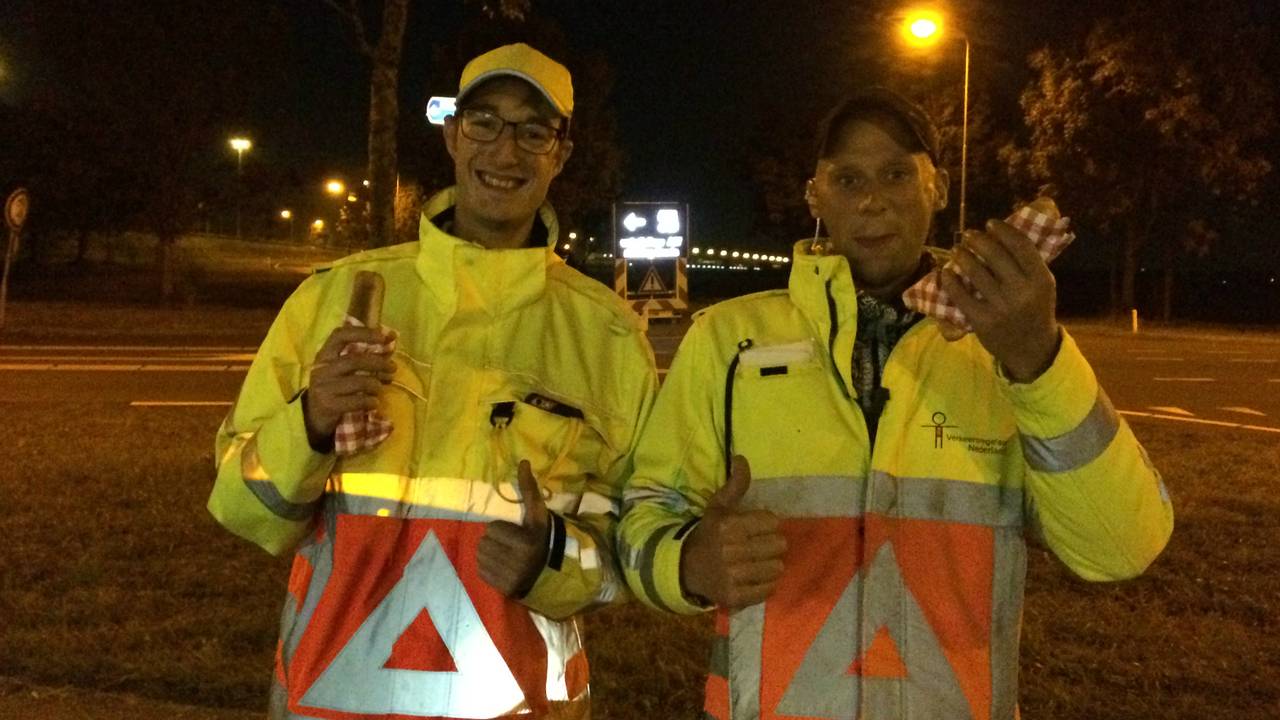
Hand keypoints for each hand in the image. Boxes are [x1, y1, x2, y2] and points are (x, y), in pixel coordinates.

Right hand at [302, 325, 395, 450]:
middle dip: (378, 363)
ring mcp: (324, 387)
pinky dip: (370, 401)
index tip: (383, 336)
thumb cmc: (334, 385)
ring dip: (376, 384)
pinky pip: (357, 401)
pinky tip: (374, 402)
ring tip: (380, 388)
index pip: (340, 335)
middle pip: (355, 360)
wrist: (313, 414)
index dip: (362, 333)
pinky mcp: (329, 405)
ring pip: (359, 382)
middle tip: (393, 368)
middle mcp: (322, 368)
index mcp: (325, 354)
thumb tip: (392, 337)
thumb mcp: (341, 368)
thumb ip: (363, 353)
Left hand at [478, 460, 551, 597]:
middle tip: (508, 545)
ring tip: (504, 555)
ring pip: (480, 556)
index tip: (515, 534)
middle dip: (494, 541)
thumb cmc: (540, 538)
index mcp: (526, 542)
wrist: (551, 572)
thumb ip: (529, 489)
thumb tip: (523, 461)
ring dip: (489, 553)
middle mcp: (518, 562)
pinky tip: (501, 566)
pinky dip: (487, 568)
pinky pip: (480, 571)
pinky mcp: (502, 588)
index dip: (501, 529)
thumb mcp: (537, 514)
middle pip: (484, 542)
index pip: (492, 528)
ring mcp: (509, 577)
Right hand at [680, 455, 786, 609]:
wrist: (687, 568)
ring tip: (755, 563)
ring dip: (770, 565)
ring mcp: (733, 576)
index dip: (767, 524)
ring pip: (777, 568)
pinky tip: (752, 579)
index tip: (755, 528)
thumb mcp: (719, 507)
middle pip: (779, 545)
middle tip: (757, 547)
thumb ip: (735, 484)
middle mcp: (731, 550)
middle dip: (771, 545)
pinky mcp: (735, 596)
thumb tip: (741, 458)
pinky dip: (765, 585)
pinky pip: (769, 589)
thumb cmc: (710, 534)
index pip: (773, 522)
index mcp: (729, 526)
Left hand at [940, 219, 1061, 381]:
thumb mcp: (1042, 286)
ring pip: (975, 272)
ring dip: (962, 256)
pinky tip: (945, 272)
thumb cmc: (1034, 310)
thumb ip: (1027, 264)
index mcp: (1041, 279)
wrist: (1031, 349)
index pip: (1020, 245)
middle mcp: (1022, 292)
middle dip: (978, 240)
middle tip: (969, 235)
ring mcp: (1001, 307)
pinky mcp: (982, 320)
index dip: (1003, 230)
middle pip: (995, 255)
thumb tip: (1001, 233)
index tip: (990, 223)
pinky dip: (950, 280)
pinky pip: (960, 294)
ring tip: (957, 250)